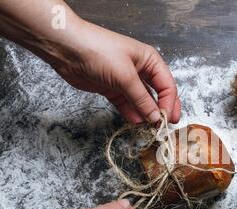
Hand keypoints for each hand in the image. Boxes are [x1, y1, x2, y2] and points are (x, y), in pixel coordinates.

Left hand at [0, 0, 180, 123]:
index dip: (169, 103)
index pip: (167, 85)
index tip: (167, 120)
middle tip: (164, 127)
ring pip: (142, 102)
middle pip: (157, 94)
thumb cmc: (100, 52)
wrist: (68, 50)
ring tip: (149, 129)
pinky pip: (127, 105)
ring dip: (145, 115)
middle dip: (161, 110)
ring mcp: (126, 81)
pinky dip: (131, 114)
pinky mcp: (113, 90)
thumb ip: (142, 99)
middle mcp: (141, 71)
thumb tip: (156, 117)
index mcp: (150, 61)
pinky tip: (135, 123)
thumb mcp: (125, 76)